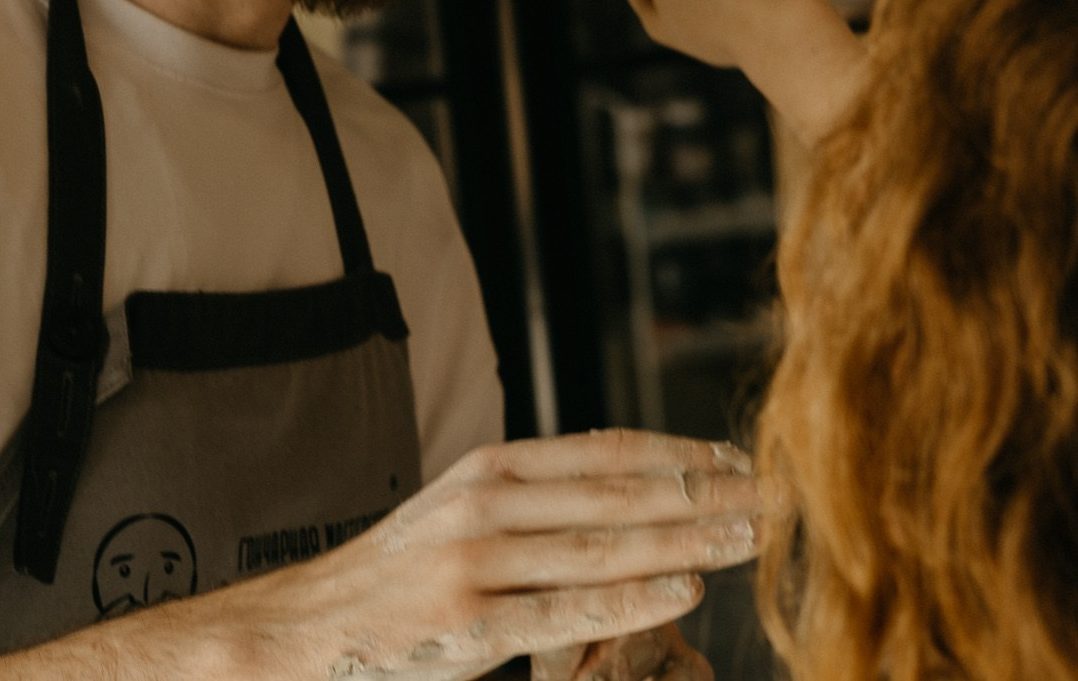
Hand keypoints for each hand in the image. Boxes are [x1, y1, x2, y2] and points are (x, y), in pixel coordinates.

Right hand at [221, 430, 758, 680]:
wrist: (304, 627)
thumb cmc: (395, 577)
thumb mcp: (460, 514)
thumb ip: (533, 499)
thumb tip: (625, 489)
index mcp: (490, 470)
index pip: (605, 450)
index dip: (679, 450)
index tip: (741, 456)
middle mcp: (486, 503)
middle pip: (619, 493)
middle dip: (704, 492)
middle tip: (773, 493)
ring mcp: (477, 564)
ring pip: (605, 548)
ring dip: (690, 540)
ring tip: (752, 537)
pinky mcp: (469, 626)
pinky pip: (568, 612)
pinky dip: (634, 599)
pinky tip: (687, 588)